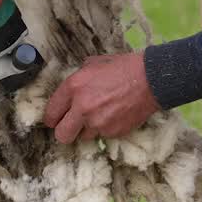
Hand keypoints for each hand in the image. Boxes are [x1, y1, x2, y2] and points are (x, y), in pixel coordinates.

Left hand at [44, 51, 160, 143]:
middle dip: (65, 131)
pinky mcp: (112, 133)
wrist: (151, 79)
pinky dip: (105, 129)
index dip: (52, 118)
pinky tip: (114, 116)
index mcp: (73, 87)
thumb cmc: (123, 67)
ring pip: (82, 137)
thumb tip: (70, 92)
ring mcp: (97, 123)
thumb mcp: (93, 64)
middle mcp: (82, 108)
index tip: (56, 119)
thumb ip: (77, 79)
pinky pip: (102, 136)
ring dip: (87, 130)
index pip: (50, 114)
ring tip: (99, 116)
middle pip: (61, 135)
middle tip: (72, 125)